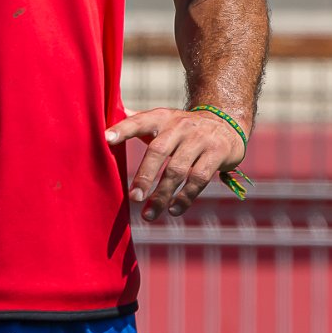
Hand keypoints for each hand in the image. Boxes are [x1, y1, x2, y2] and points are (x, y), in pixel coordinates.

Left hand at [105, 108, 245, 221]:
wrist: (226, 122)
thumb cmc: (183, 128)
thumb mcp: (164, 120)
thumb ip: (136, 122)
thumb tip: (105, 124)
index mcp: (162, 117)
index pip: (140, 121)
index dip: (123, 129)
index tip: (106, 139)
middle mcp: (180, 126)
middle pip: (158, 150)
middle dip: (145, 175)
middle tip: (133, 197)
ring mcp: (200, 139)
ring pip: (177, 170)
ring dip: (162, 194)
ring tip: (148, 215)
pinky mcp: (217, 153)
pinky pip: (198, 179)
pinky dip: (185, 197)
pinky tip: (173, 210)